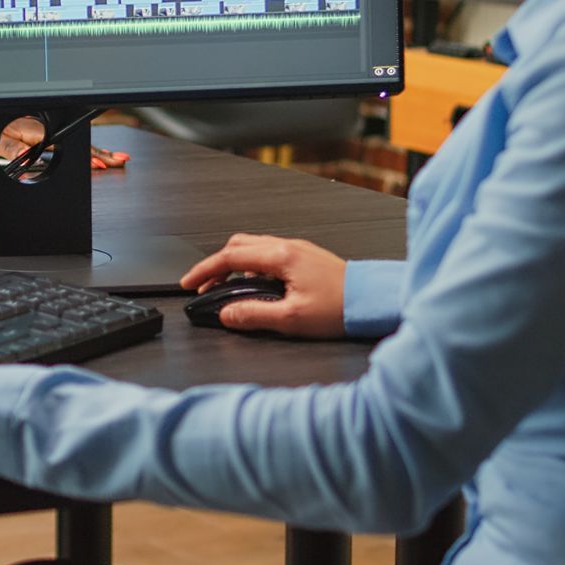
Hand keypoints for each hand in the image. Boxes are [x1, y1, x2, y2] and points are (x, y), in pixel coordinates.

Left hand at [0, 118, 129, 169]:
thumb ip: (14, 150)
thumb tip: (28, 158)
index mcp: (34, 130)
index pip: (66, 146)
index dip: (85, 155)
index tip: (100, 163)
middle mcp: (44, 129)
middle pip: (76, 143)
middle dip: (100, 152)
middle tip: (118, 161)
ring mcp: (48, 131)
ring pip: (76, 142)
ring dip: (97, 150)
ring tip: (115, 158)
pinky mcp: (46, 133)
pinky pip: (69, 141)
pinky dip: (85, 148)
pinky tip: (96, 155)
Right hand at [180, 233, 347, 337]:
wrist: (375, 301)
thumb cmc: (342, 307)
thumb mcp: (291, 319)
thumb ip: (253, 315)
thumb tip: (226, 314)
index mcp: (281, 256)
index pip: (230, 257)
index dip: (204, 270)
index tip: (188, 282)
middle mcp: (288, 247)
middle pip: (239, 245)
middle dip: (217, 265)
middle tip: (206, 286)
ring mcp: (299, 250)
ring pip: (255, 248)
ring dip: (235, 266)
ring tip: (229, 290)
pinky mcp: (307, 258)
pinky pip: (270, 255)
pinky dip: (253, 267)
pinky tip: (258, 288)